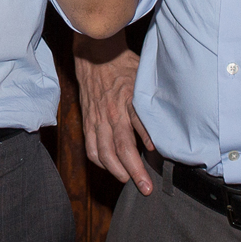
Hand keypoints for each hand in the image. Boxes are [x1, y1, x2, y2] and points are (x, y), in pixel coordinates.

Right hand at [73, 33, 153, 193]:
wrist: (96, 52)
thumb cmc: (124, 66)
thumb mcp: (143, 84)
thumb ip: (146, 114)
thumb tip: (153, 143)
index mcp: (123, 106)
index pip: (130, 144)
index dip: (139, 166)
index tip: (149, 183)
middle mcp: (107, 115)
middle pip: (116, 153)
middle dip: (131, 174)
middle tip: (145, 189)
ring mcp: (95, 118)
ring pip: (100, 152)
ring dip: (114, 171)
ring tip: (128, 179)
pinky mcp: (87, 119)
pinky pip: (89, 145)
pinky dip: (98, 160)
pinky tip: (110, 165)